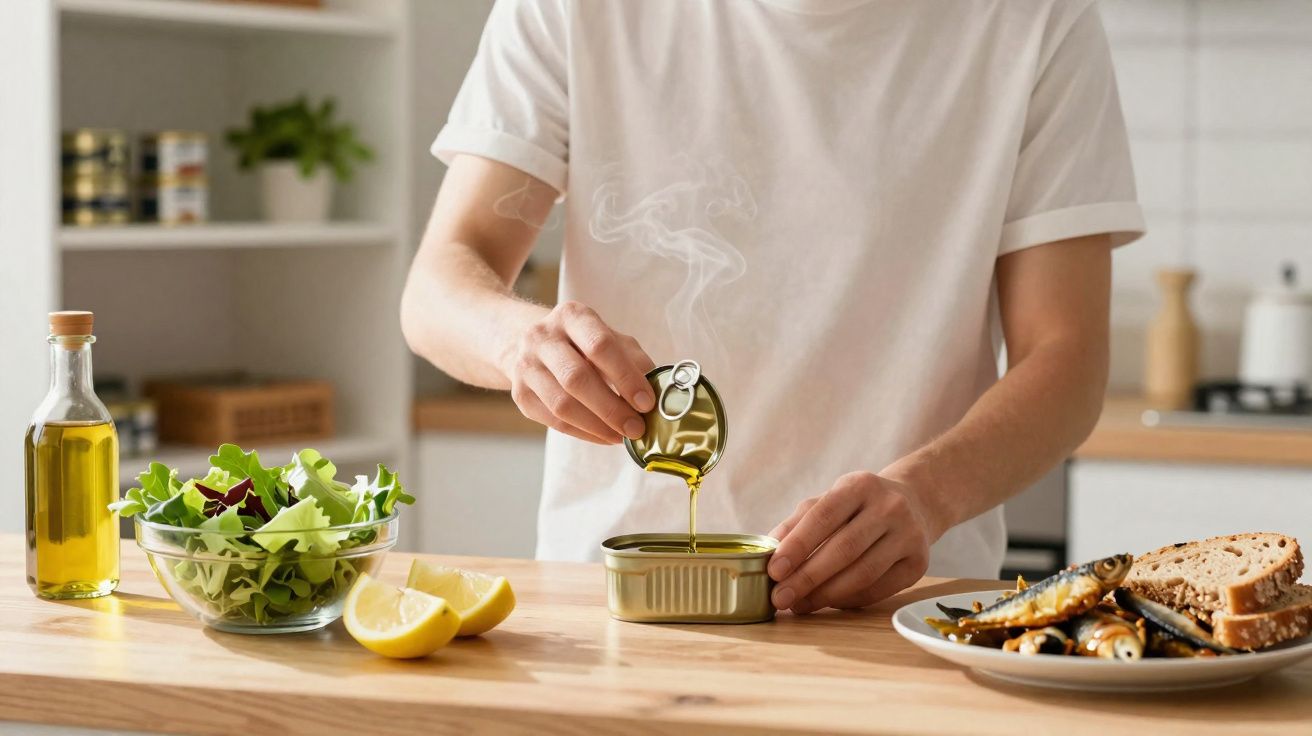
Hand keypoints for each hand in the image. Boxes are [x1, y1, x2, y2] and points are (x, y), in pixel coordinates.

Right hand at [503, 301, 656, 443]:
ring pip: (562, 404)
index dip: (626, 376)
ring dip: (597, 426)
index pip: (600, 346)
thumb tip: (658, 390)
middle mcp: (543, 337)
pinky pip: (553, 421)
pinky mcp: (520, 394)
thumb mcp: (608, 337)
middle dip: (611, 408)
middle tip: (636, 428)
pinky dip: (583, 433)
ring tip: (622, 436)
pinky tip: (604, 436)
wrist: (529, 344)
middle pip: (577, 378)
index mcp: (571, 316)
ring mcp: (526, 366)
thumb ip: (633, 359)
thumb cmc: (581, 342)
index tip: (646, 402)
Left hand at [767, 472, 931, 613]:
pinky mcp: (919, 563)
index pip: (823, 516)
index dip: (797, 546)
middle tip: (780, 597)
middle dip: (807, 578)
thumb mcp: (830, 500)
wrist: (914, 503)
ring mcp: (909, 535)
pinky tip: (827, 603)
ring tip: (799, 604)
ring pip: (863, 573)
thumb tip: (769, 550)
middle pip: (844, 549)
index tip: (774, 571)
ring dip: (826, 595)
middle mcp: (890, 507)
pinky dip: (848, 600)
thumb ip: (798, 522)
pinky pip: (878, 589)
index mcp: (860, 485)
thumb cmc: (858, 505)